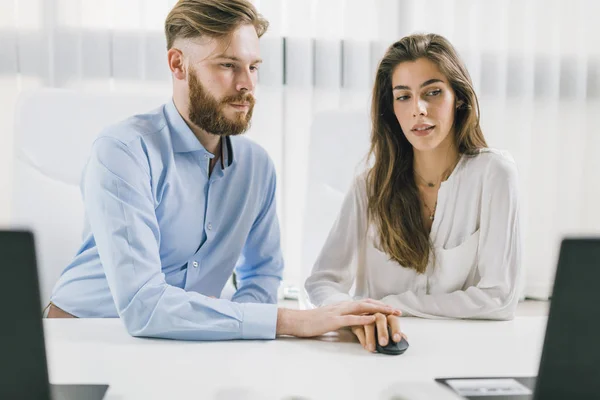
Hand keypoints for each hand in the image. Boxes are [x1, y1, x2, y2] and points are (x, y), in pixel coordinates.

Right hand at [276, 299, 401, 337]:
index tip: (392, 310)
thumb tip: (354, 323)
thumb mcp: (330, 319)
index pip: (364, 303)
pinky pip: (350, 318)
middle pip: (367, 303)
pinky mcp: (332, 320)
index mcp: (342, 306)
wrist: (296, 321)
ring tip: (391, 313)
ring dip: (378, 310)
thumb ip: (342, 319)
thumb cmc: (311, 323)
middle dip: (384, 307)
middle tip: (398, 312)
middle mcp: (342, 305)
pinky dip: (363, 318)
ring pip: (362, 308)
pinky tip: (372, 319)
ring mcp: (337, 312)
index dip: (379, 306)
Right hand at [351, 314, 406, 352]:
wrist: (360, 320)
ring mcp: (365, 318)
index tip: (396, 339)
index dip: (396, 329)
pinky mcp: (356, 323)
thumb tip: (404, 339)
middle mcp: (376, 314)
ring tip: (372, 348)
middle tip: (384, 343)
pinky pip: (358, 329)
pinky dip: (362, 338)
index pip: (393, 320)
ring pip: (368, 324)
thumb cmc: (377, 326)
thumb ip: (395, 332)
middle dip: (382, 331)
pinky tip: (366, 346)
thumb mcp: (387, 328)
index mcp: (386, 315)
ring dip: (370, 336)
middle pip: (380, 319)